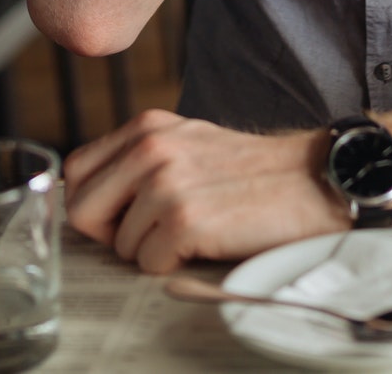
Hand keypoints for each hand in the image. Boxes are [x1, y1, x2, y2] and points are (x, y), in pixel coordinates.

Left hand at [64, 109, 347, 272]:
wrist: (314, 180)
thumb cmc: (253, 172)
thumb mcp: (189, 143)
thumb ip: (141, 158)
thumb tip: (95, 197)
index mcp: (147, 126)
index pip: (77, 170)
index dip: (92, 202)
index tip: (121, 215)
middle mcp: (151, 148)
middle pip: (82, 210)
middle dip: (109, 233)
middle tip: (150, 234)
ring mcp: (166, 183)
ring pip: (118, 245)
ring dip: (151, 251)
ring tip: (192, 234)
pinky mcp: (185, 220)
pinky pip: (149, 264)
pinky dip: (173, 265)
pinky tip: (205, 244)